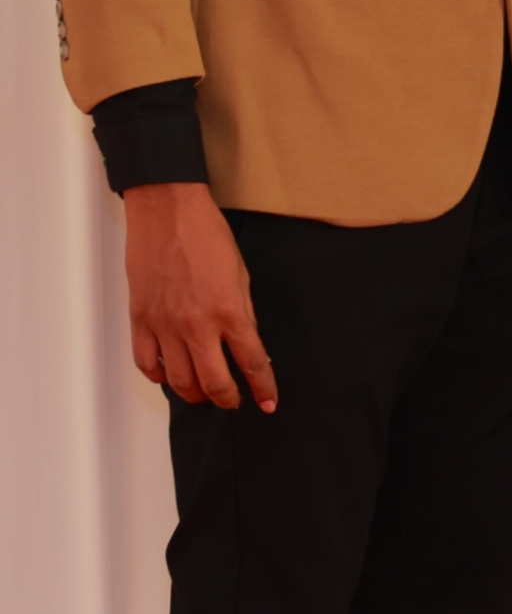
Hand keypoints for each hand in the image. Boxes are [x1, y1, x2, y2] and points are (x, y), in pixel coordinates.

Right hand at [124, 181, 276, 412]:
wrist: (167, 209)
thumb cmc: (206, 233)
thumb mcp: (240, 273)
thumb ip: (243, 314)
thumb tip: (247, 345)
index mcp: (229, 311)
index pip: (252, 364)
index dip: (263, 389)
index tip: (268, 403)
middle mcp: (197, 325)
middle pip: (215, 384)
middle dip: (228, 399)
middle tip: (233, 399)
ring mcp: (165, 325)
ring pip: (180, 382)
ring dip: (195, 393)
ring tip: (203, 390)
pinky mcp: (140, 319)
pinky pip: (147, 363)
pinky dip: (160, 376)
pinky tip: (170, 373)